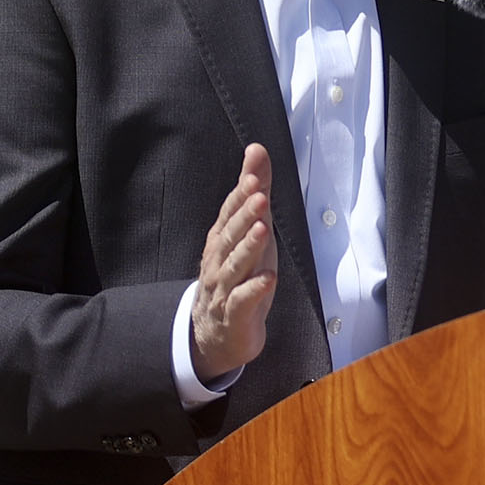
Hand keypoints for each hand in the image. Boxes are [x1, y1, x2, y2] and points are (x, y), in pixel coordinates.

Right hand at [190, 144, 277, 382]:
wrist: (215, 334)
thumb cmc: (237, 276)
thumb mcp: (249, 231)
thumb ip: (253, 192)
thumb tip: (256, 150)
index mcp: (221, 240)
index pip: (229, 214)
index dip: (241, 196)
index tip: (253, 178)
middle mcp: (219, 261)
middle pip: (230, 236)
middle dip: (244, 215)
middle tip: (259, 196)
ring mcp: (224, 289)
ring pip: (235, 266)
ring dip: (248, 247)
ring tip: (263, 230)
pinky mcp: (236, 315)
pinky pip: (243, 300)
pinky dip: (255, 289)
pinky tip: (269, 278)